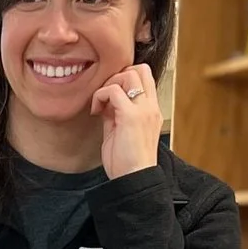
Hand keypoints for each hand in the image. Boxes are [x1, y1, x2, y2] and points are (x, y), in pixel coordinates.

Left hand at [91, 64, 163, 180]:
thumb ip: (116, 114)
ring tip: (100, 105)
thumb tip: (104, 102)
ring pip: (128, 74)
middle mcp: (151, 107)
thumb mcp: (121, 132)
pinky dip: (100, 96)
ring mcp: (143, 110)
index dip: (125, 77)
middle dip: (117, 76)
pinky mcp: (131, 116)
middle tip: (104, 96)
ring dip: (109, 85)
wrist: (133, 179)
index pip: (145, 77)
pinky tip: (96, 112)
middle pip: (140, 69)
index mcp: (151, 110)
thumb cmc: (126, 162)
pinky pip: (114, 91)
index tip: (110, 96)